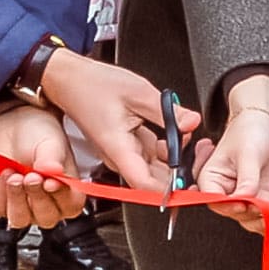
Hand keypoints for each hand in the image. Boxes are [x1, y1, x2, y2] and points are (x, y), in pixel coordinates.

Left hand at [0, 104, 88, 230]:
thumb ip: (52, 158)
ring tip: (15, 176)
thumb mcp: (50, 141)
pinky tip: (5, 174)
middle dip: (36, 196)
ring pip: (21, 219)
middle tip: (31, 175)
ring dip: (16, 199)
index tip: (50, 182)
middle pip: (45, 217)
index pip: (71, 206)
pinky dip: (0, 193)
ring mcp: (24, 205)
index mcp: (68, 191)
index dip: (61, 198)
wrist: (13, 123)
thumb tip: (54, 171)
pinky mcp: (1, 202)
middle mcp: (47, 203)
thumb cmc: (38, 132)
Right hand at [39, 48, 186, 196]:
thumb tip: (193, 122)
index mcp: (118, 148)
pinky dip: (165, 148)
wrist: (69, 79)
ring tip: (190, 140)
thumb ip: (168, 111)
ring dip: (173, 159)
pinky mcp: (124, 144)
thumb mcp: (139, 93)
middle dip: (178, 173)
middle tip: (199, 155)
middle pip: (152, 180)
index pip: (145, 184)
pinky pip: (148, 154)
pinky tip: (176, 133)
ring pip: (153, 167)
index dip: (169, 190)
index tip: (190, 185)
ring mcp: (121, 152)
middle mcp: (118, 156)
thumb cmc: (94, 85)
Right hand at [195, 76, 268, 233]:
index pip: (213, 200)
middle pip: (231, 213)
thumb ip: (247, 179)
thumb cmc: (250, 130)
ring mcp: (245, 196)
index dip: (228, 205)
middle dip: (245, 211)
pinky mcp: (262, 198)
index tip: (242, 202)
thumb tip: (246, 199)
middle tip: (257, 201)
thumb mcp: (248, 152)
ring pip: (247, 218)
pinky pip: (263, 217)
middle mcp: (226, 190)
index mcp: (211, 179)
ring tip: (266, 204)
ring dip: (258, 217)